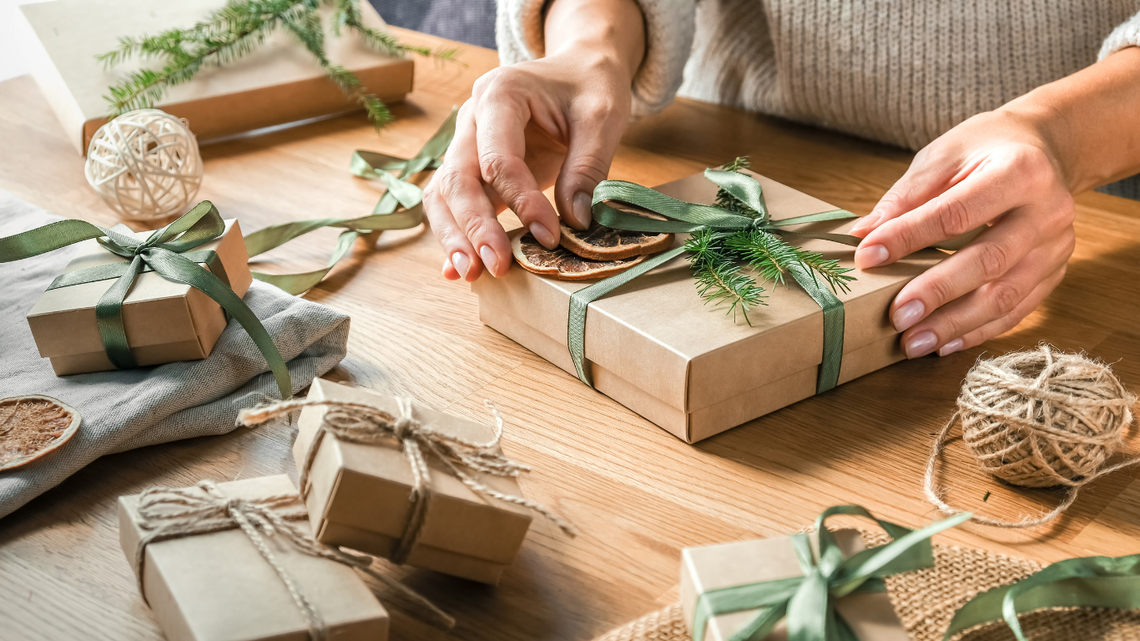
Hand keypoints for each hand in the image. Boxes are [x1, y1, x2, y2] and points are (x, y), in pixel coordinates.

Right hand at [423, 51, 633, 281]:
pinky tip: (456, 270)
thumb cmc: (589, 87)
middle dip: (475, 227)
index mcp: (500, 95)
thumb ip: (588, 168)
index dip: (522, 202)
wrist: (579, 71)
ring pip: (444, 194)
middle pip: (458, 179)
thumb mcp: (603, 118)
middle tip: (496, 266)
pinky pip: (454, 203)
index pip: (498, 159)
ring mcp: (466, 144)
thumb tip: (575, 221)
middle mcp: (471, 119)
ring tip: (471, 274)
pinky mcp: (474, 168)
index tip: (550, 236)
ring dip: (454, 236)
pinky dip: (455, 234)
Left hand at [849, 109, 1075, 357]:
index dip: (908, 237)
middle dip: (938, 292)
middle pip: (989, 261)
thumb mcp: (945, 155)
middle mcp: (1048, 211)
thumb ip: (907, 195)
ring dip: (956, 325)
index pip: (956, 213)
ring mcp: (1057, 246)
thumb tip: (863, 234)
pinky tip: (944, 343)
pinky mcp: (1055, 271)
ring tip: (913, 343)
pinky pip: (1018, 310)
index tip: (867, 256)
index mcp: (1020, 171)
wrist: (1046, 148)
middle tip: (896, 317)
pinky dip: (979, 331)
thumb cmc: (987, 150)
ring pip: (1006, 296)